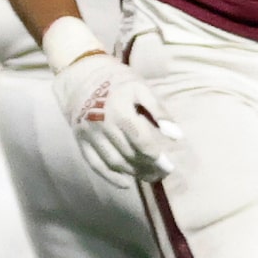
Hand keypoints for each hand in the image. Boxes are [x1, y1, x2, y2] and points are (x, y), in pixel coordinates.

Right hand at [52, 46, 180, 181]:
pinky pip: (95, 163)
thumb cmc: (117, 80)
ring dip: (133, 173)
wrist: (80, 74)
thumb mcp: (142, 89)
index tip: (170, 166)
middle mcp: (103, 126)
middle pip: (129, 155)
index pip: (142, 143)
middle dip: (148, 168)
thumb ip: (160, 112)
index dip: (157, 158)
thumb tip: (176, 137)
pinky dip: (109, 176)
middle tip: (162, 173)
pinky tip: (125, 182)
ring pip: (114, 162)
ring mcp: (89, 135)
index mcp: (121, 112)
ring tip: (148, 176)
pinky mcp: (80, 140)